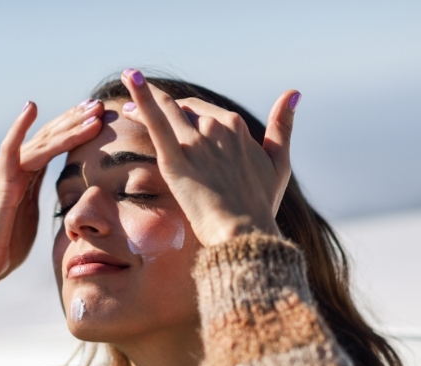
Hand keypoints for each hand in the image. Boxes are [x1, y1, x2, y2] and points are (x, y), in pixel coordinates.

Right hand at [0, 99, 104, 305]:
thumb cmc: (6, 244)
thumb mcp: (32, 214)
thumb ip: (43, 196)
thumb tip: (66, 194)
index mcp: (25, 174)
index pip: (54, 144)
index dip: (76, 128)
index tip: (99, 116)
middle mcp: (14, 166)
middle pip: (49, 136)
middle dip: (76, 119)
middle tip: (100, 104)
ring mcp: (5, 172)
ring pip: (40, 142)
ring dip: (67, 126)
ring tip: (90, 112)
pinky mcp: (0, 183)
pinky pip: (10, 150)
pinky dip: (20, 128)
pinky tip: (31, 108)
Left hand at [120, 69, 298, 246]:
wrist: (244, 232)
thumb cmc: (261, 205)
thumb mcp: (279, 163)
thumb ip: (283, 126)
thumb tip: (293, 93)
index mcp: (237, 127)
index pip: (205, 112)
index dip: (187, 112)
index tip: (174, 115)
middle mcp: (216, 127)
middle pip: (183, 110)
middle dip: (163, 107)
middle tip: (137, 108)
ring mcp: (195, 142)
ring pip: (166, 110)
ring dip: (144, 98)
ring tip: (127, 96)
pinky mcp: (175, 159)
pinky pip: (156, 122)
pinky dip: (142, 97)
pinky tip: (130, 78)